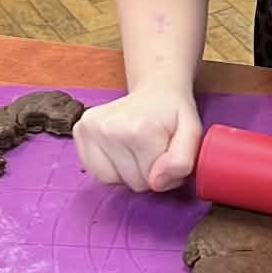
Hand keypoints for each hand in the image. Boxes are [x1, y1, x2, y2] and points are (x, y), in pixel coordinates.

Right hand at [73, 83, 201, 193]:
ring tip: (137, 148)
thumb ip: (182, 160)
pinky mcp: (79, 131)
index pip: (153, 181)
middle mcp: (108, 128)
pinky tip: (120, 150)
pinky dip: (110, 168)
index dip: (165, 172)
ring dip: (128, 172)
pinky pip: (96, 173)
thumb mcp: (192, 132)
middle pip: (133, 182)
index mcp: (139, 129)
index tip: (167, 151)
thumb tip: (156, 182)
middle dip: (147, 172)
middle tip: (153, 149)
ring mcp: (89, 128)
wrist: (155, 90)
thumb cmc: (172, 113)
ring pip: (112, 181)